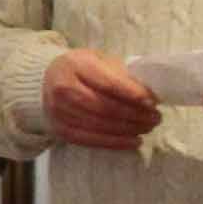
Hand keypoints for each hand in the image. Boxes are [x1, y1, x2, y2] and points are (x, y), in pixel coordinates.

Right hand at [43, 49, 160, 150]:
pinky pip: (92, 140)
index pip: (108, 83)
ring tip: (148, 127)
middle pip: (105, 107)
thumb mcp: (99, 60)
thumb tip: (149, 94)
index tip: (153, 101)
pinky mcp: (60, 130)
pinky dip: (116, 143)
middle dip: (135, 115)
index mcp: (75, 65)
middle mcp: (63, 89)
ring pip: (100, 126)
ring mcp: (59, 112)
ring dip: (129, 129)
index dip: (133, 94)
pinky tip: (134, 141)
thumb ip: (121, 74)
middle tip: (156, 117)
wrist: (46, 81)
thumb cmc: (81, 69)